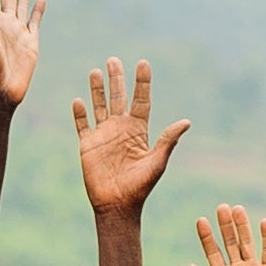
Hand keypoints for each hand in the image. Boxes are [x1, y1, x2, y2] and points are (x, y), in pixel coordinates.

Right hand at [71, 58, 189, 211]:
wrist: (117, 205)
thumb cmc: (140, 187)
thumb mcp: (157, 162)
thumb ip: (168, 140)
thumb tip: (186, 121)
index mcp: (138, 130)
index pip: (141, 100)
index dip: (142, 82)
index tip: (143, 63)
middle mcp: (121, 129)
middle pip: (118, 98)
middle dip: (116, 79)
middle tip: (114, 60)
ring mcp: (103, 136)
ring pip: (99, 106)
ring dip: (97, 90)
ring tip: (96, 71)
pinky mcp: (88, 145)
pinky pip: (82, 125)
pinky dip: (80, 114)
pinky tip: (78, 101)